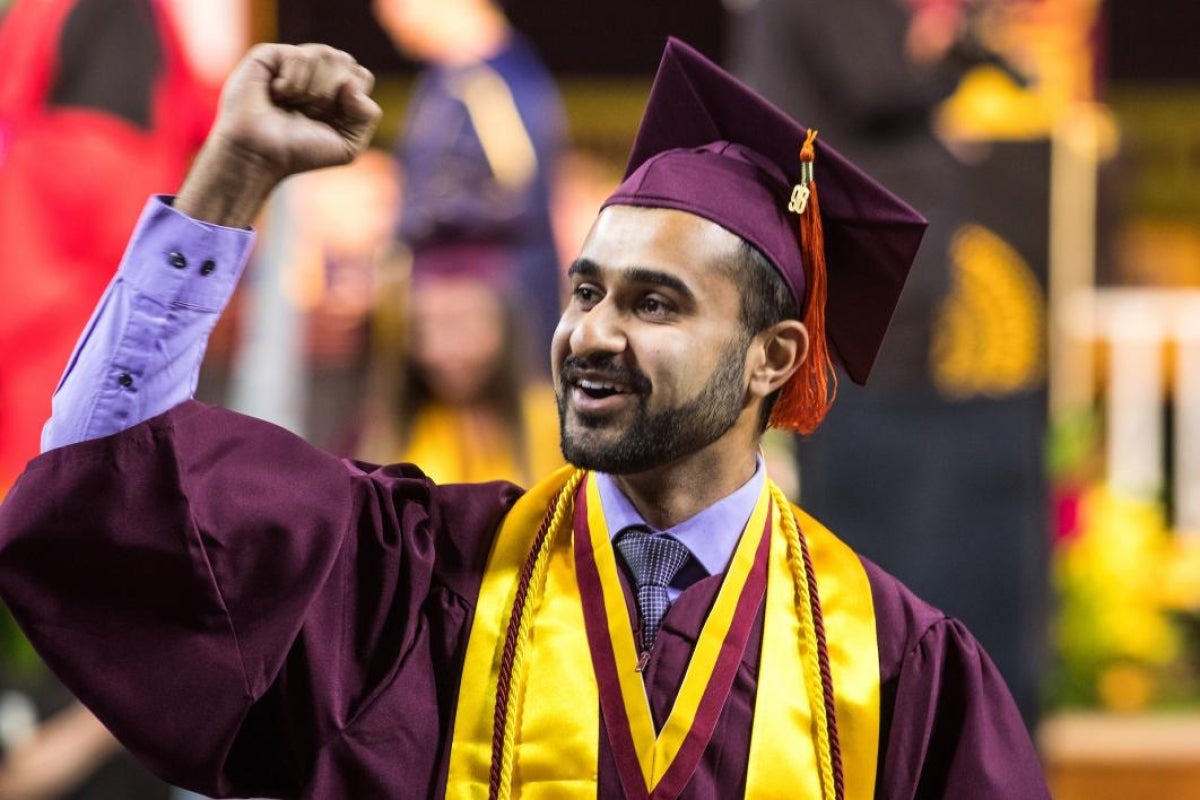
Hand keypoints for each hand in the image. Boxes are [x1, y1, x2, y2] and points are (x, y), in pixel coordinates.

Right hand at [177, 44, 382, 226]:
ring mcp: (293, 61)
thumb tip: (352, 83)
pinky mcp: (270, 55)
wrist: (261, 154)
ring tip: (291, 104)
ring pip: (327, 55)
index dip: (351, 100)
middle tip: (307, 113)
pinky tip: (275, 93)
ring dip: (312, 90)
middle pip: (346, 62)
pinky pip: (300, 56)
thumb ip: (367, 115)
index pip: (361, 76)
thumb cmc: (300, 151)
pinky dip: (292, 83)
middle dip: (331, 94)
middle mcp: (317, 71)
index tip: (329, 119)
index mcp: (337, 89)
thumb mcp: (348, 145)